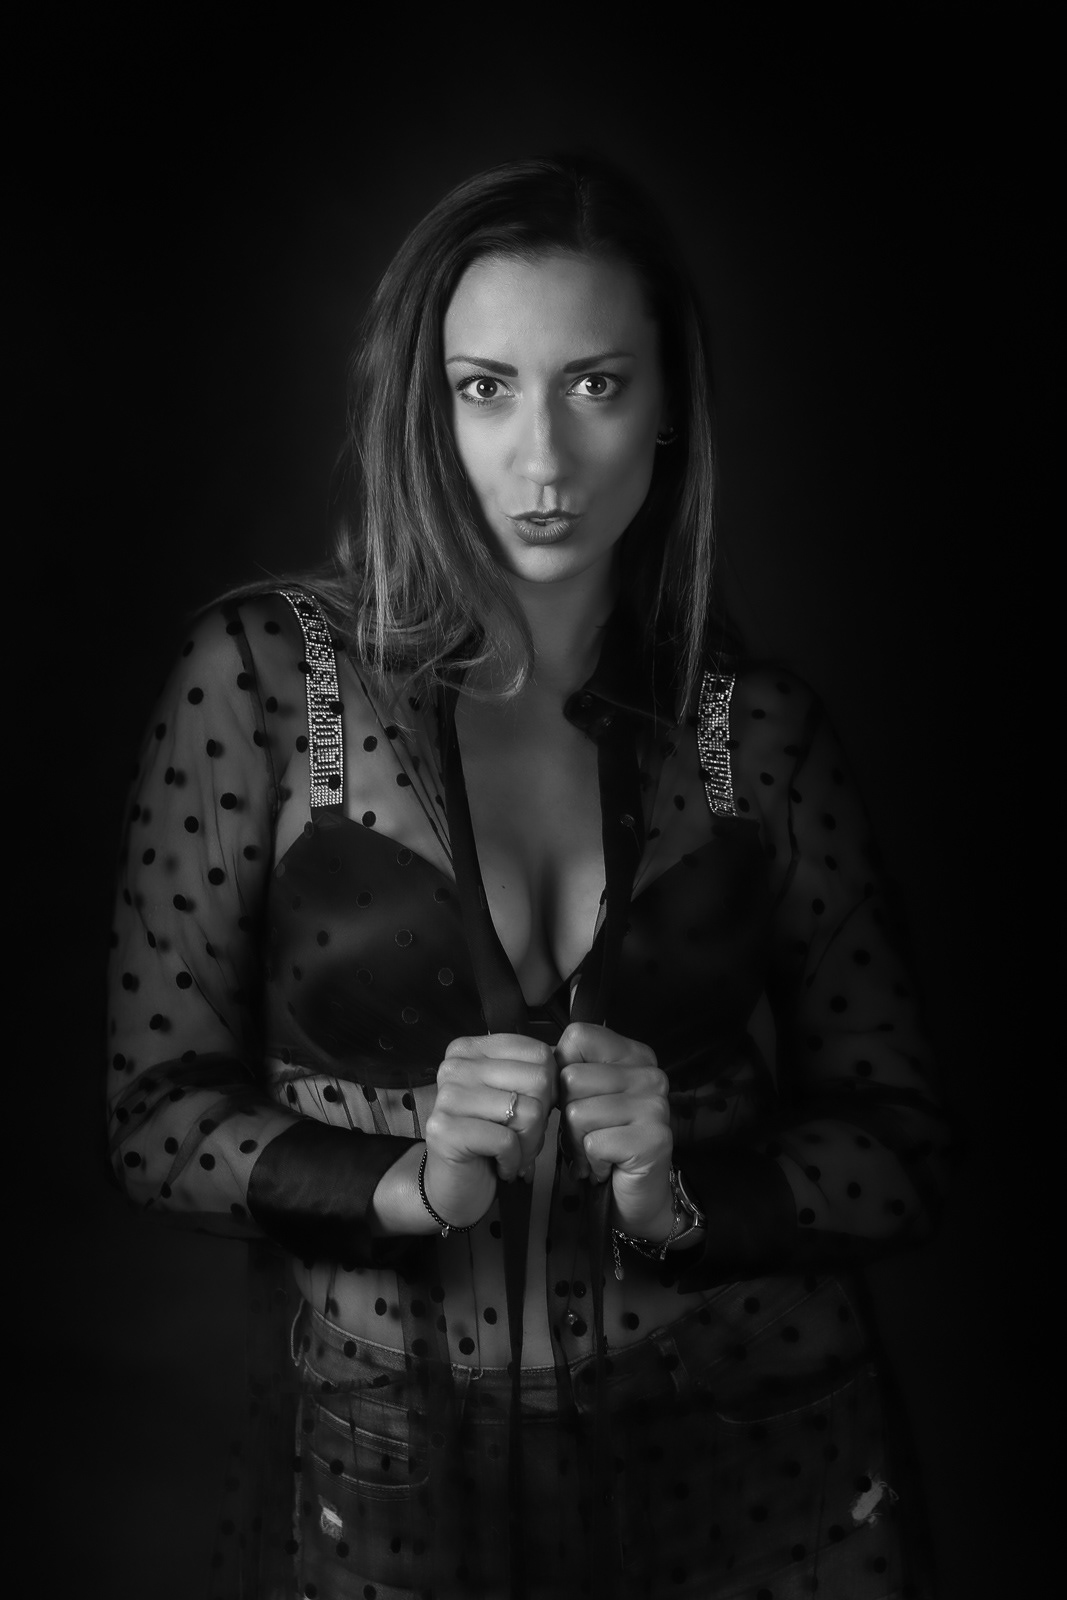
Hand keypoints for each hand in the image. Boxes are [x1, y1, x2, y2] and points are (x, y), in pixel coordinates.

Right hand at [422, 1034, 557, 1228]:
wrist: (453, 1187)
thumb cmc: (489, 1140)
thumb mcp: (512, 1097)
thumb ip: (532, 1076)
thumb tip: (565, 1068)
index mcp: (470, 1050)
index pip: (537, 1052)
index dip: (550, 1087)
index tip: (532, 1108)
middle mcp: (455, 1067)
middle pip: (538, 1080)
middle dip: (541, 1119)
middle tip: (522, 1137)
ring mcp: (447, 1097)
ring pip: (529, 1112)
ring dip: (529, 1144)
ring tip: (511, 1153)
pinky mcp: (445, 1131)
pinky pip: (507, 1141)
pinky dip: (514, 1161)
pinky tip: (500, 1166)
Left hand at [556, 1023, 674, 1240]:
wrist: (637, 1197)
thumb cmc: (605, 1142)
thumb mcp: (587, 1096)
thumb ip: (570, 1069)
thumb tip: (541, 1057)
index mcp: (634, 1055)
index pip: (578, 1036)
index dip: (561, 1070)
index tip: (575, 1097)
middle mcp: (650, 1074)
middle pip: (572, 1078)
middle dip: (567, 1115)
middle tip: (588, 1134)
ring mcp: (654, 1106)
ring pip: (577, 1113)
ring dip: (577, 1143)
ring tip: (596, 1152)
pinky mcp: (653, 1139)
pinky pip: (592, 1143)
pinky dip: (591, 1162)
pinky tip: (607, 1167)